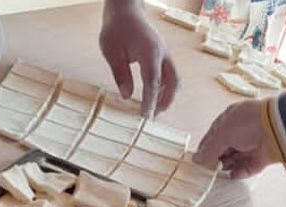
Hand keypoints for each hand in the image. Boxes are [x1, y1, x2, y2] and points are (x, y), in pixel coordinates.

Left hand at [100, 0, 177, 116]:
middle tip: (153, 116)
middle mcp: (162, 54)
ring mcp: (164, 54)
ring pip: (174, 79)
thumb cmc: (116, 27)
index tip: (146, 117)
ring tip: (155, 108)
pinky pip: (169, 74)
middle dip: (165, 101)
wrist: (125, 10)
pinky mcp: (162, 55)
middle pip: (172, 83)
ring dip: (167, 95)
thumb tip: (127, 96)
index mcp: (150, 53)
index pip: (153, 82)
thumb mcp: (111, 51)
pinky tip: (154, 94)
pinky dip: (165, 87)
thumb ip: (121, 74)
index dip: (150, 102)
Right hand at [193, 100, 277, 178]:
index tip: (200, 161)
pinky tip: (234, 174)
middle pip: (223, 150)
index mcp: (229, 120)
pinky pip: (247, 168)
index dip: (205, 149)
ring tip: (221, 171)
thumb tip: (197, 159)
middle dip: (216, 159)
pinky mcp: (260, 158)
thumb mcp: (223, 133)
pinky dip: (240, 172)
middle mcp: (240, 133)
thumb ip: (209, 149)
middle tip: (210, 168)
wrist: (277, 128)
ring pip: (234, 160)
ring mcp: (251, 146)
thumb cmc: (250, 122)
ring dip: (227, 166)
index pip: (213, 137)